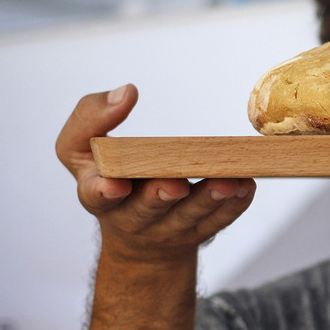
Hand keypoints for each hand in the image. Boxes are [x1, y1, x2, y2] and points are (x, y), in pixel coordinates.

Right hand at [55, 84, 256, 262]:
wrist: (137, 236)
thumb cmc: (110, 176)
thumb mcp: (82, 147)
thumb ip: (92, 117)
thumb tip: (126, 93)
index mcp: (100, 194)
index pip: (97, 196)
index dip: (104, 192)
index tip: (115, 185)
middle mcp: (133, 217)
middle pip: (148, 208)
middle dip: (161, 196)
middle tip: (176, 185)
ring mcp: (169, 228)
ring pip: (189, 217)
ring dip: (209, 200)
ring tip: (227, 183)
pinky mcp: (199, 231)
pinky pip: (219, 220)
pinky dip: (234, 205)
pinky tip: (246, 186)